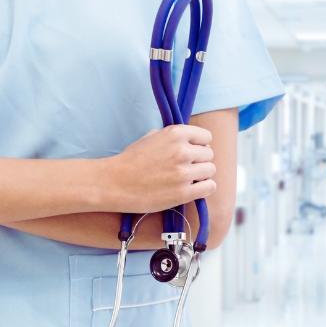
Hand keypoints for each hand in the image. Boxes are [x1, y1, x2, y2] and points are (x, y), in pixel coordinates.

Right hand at [100, 125, 216, 212]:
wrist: (114, 183)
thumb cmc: (131, 160)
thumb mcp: (151, 137)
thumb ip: (173, 137)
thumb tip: (193, 141)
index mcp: (175, 134)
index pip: (206, 137)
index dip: (200, 145)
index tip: (193, 152)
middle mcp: (182, 151)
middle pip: (209, 154)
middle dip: (200, 160)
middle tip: (187, 167)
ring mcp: (184, 173)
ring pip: (211, 170)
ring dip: (202, 175)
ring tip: (188, 179)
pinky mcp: (183, 192)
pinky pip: (209, 187)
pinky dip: (205, 188)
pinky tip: (194, 188)